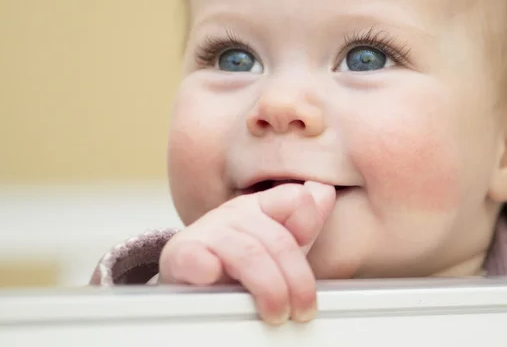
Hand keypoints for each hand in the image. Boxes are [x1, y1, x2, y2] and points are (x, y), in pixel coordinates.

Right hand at [158, 181, 335, 324]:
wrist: (190, 282)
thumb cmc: (240, 264)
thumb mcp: (278, 242)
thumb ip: (305, 219)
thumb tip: (326, 191)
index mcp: (261, 205)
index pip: (297, 200)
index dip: (308, 228)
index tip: (309, 257)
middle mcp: (235, 213)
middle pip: (278, 238)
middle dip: (297, 280)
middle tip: (302, 310)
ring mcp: (207, 231)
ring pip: (248, 253)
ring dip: (268, 288)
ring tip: (275, 314)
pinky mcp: (180, 255)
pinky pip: (193, 257)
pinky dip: (204, 266)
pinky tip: (212, 275)